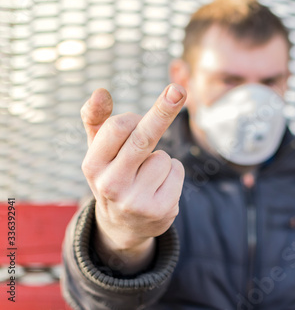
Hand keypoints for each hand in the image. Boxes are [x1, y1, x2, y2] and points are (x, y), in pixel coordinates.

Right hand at [80, 84, 185, 273]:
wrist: (123, 226)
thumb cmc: (113, 174)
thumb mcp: (99, 150)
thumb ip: (96, 119)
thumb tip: (100, 91)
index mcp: (93, 165)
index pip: (117, 127)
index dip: (135, 116)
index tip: (157, 97)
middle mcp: (111, 184)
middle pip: (143, 138)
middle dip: (163, 111)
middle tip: (178, 90)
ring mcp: (135, 200)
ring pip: (164, 156)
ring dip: (161, 159)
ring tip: (147, 176)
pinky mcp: (159, 210)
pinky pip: (177, 171)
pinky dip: (173, 173)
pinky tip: (159, 188)